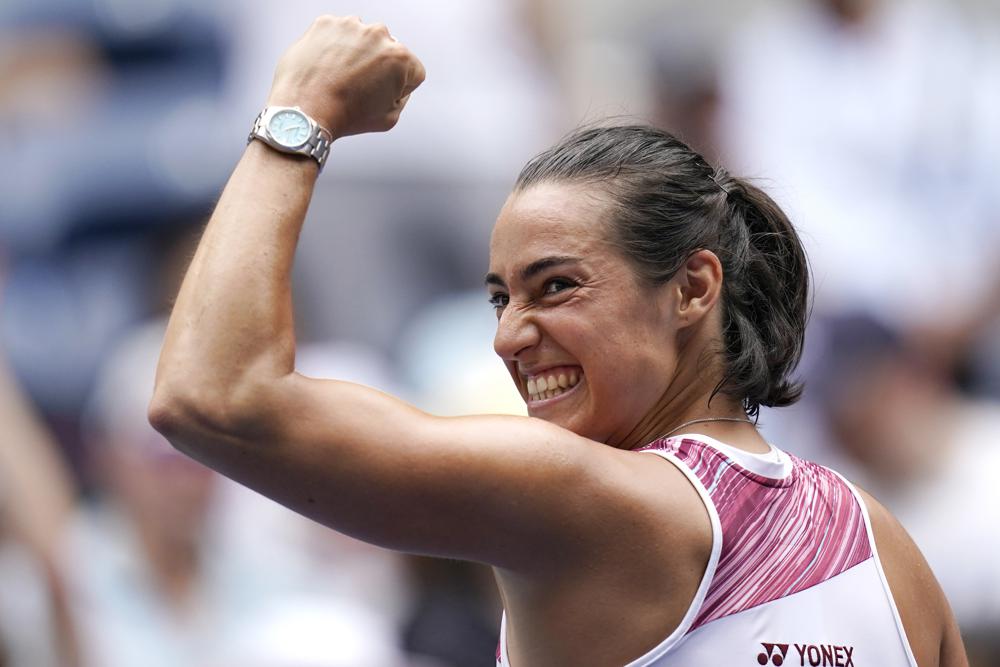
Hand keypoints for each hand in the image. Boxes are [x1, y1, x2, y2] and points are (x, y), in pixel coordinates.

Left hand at [267, 15, 425, 137]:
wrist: (305, 109)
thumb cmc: (344, 115)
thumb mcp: (389, 119)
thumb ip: (401, 96)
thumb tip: (397, 85)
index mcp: (399, 58)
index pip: (413, 69)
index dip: (400, 86)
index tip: (383, 93)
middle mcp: (378, 35)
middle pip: (387, 50)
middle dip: (378, 65)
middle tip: (360, 86)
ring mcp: (350, 26)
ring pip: (361, 39)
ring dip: (355, 53)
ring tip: (340, 77)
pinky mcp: (326, 23)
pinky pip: (337, 33)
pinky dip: (333, 47)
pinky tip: (327, 67)